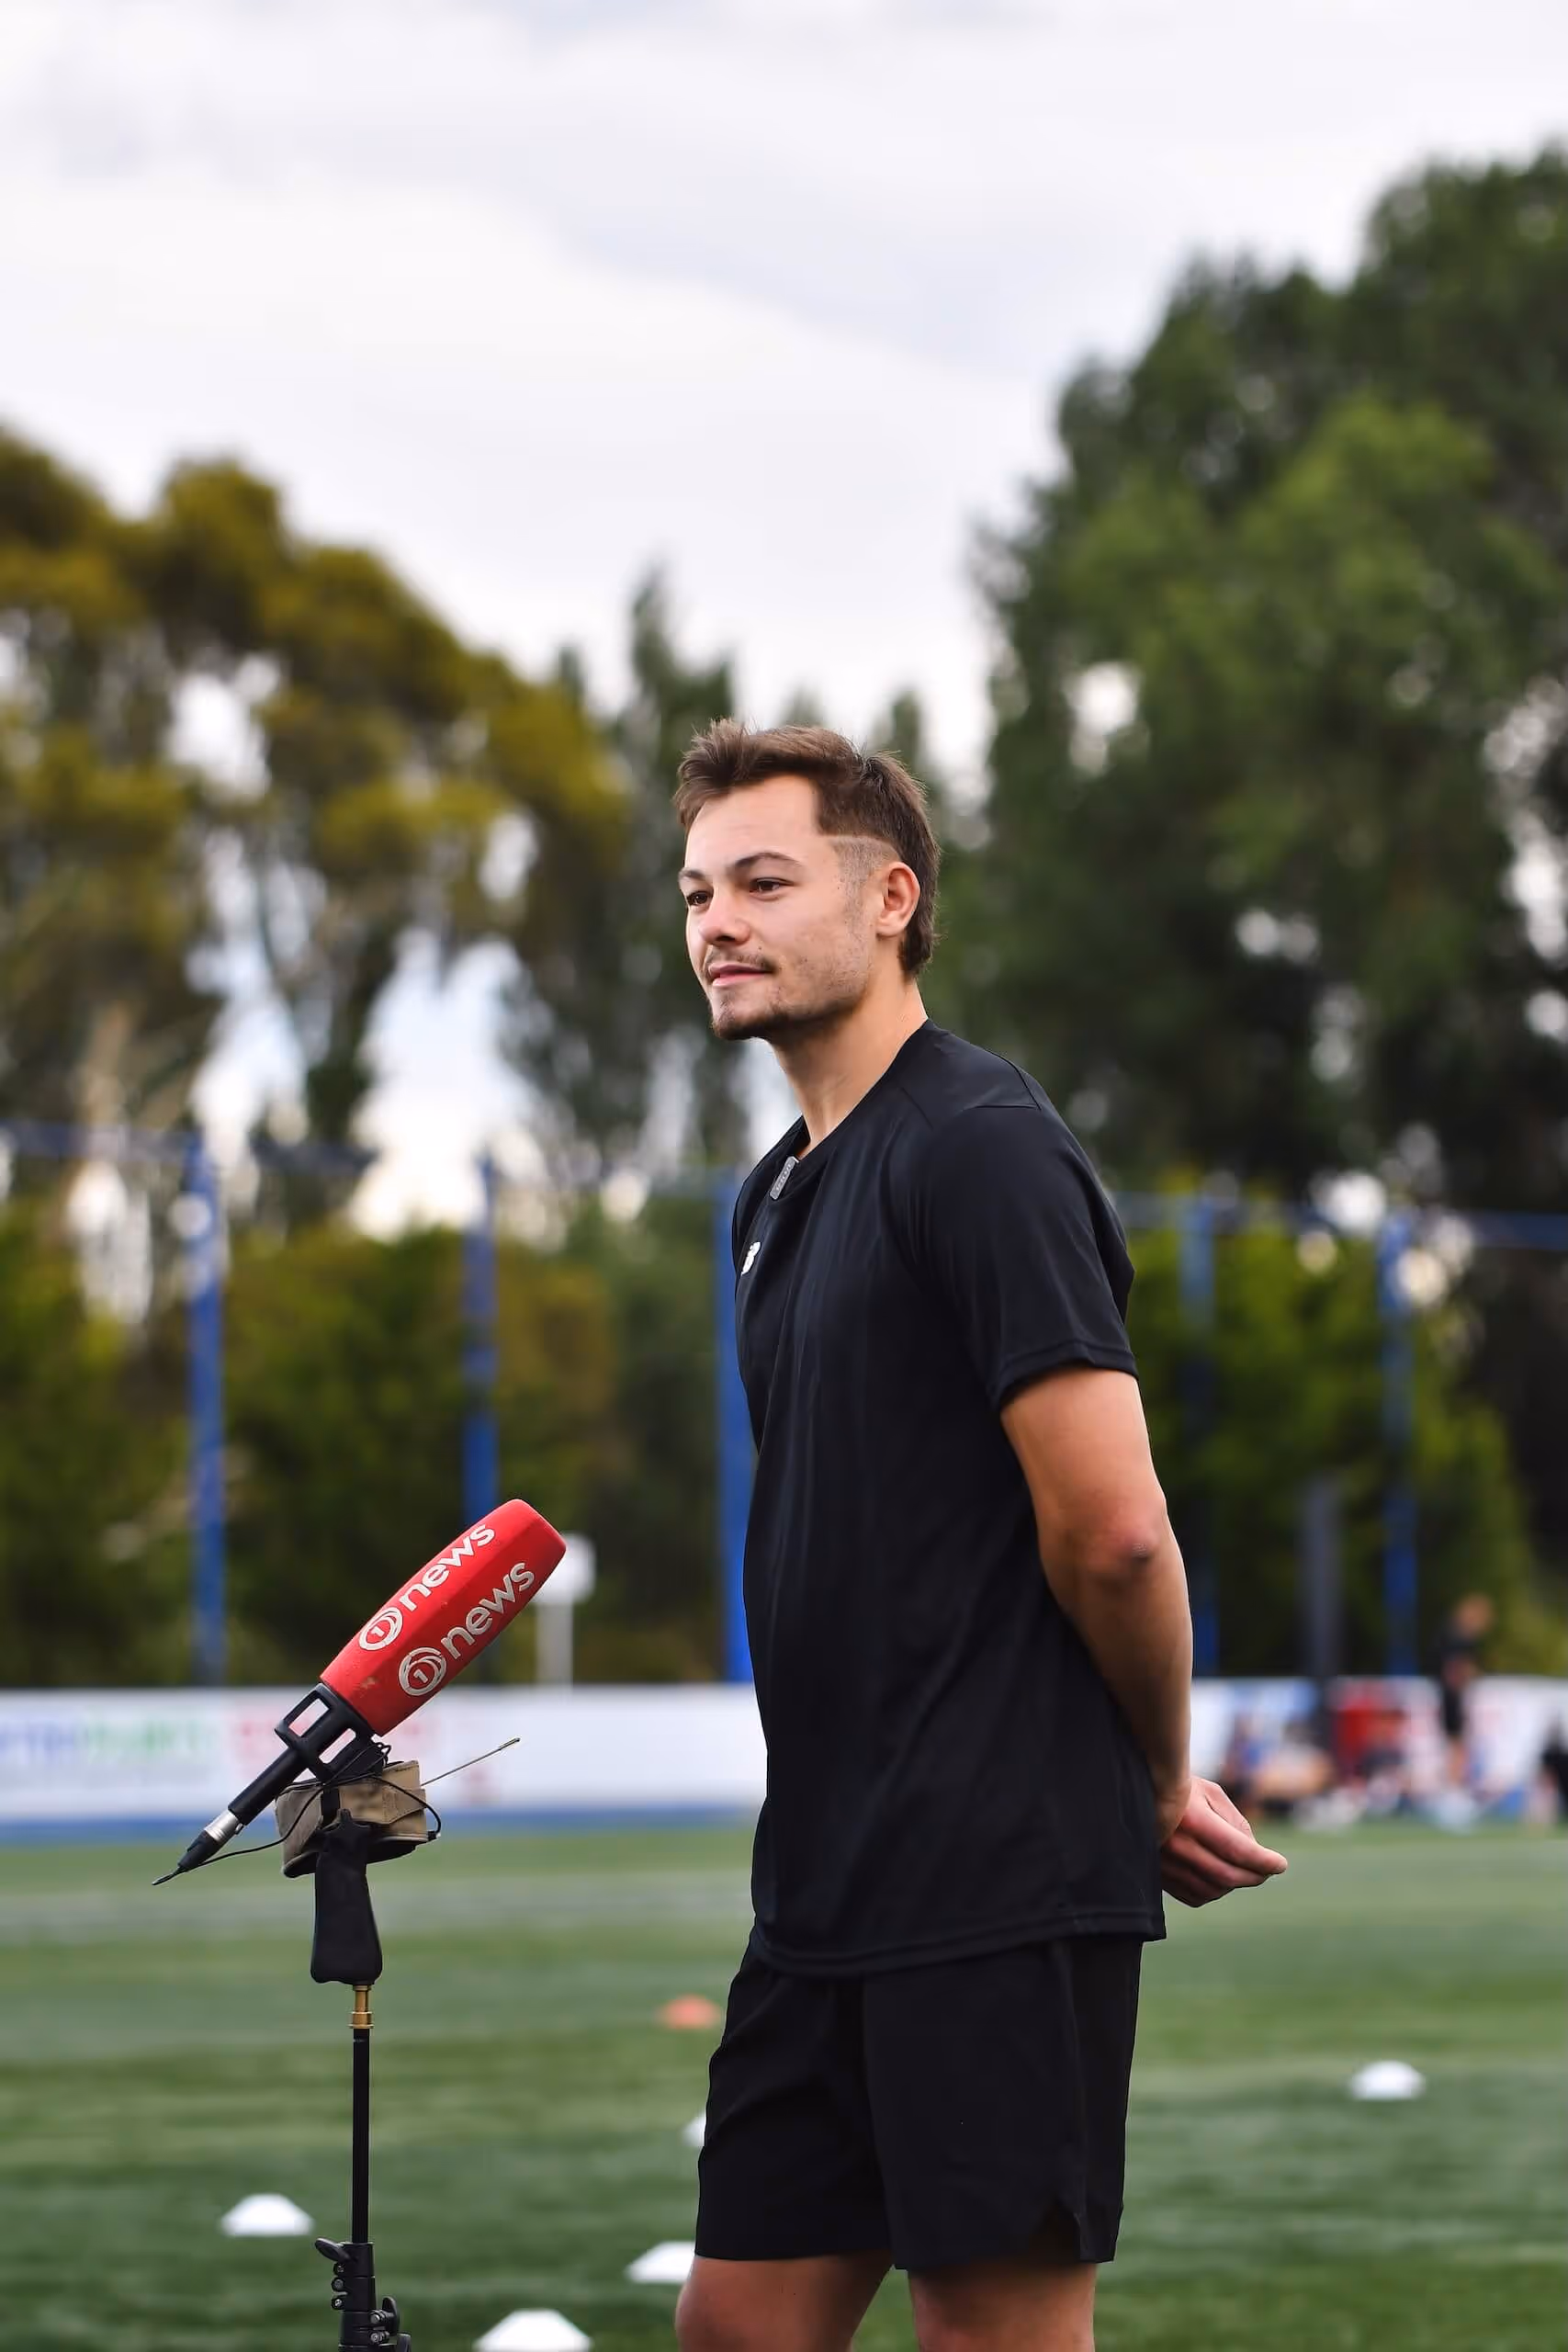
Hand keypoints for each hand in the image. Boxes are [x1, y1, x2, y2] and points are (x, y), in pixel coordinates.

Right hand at [1156, 1775, 1287, 1908]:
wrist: (1135, 1795)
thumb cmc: (1180, 1789)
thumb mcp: (1211, 1793)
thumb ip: (1236, 1822)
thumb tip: (1255, 1854)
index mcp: (1192, 1819)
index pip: (1237, 1850)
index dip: (1263, 1861)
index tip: (1281, 1864)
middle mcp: (1176, 1845)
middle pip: (1227, 1875)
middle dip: (1255, 1876)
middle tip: (1267, 1870)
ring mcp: (1164, 1863)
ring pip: (1213, 1890)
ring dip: (1235, 1885)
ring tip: (1243, 1870)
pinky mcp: (1158, 1876)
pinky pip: (1195, 1896)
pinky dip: (1214, 1892)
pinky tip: (1220, 1878)